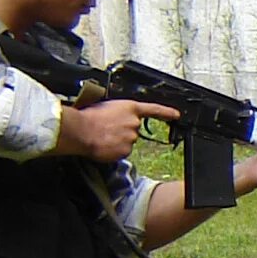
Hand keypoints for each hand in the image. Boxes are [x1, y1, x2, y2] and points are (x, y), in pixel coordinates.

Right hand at [54, 98, 175, 162]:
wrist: (80, 130)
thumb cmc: (88, 116)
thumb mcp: (106, 106)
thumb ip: (118, 113)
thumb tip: (116, 120)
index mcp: (130, 108)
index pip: (153, 109)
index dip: (166, 112)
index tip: (176, 115)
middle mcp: (134, 123)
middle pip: (133, 129)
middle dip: (122, 130)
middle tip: (106, 128)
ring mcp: (131, 138)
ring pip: (127, 141)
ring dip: (116, 140)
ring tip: (101, 136)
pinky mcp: (126, 150)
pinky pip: (121, 151)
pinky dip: (113, 150)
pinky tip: (103, 145)